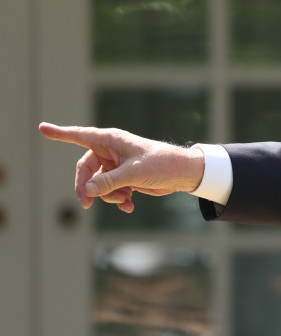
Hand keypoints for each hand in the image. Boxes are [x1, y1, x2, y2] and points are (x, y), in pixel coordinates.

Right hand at [38, 123, 204, 213]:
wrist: (182, 174)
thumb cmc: (161, 164)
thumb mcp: (134, 173)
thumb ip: (110, 182)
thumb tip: (88, 191)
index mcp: (111, 140)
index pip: (80, 136)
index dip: (61, 133)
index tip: (42, 127)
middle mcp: (110, 151)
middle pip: (85, 170)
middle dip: (87, 187)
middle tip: (87, 204)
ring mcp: (116, 165)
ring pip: (98, 184)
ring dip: (108, 195)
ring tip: (125, 201)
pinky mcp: (124, 178)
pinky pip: (111, 191)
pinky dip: (118, 199)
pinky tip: (129, 207)